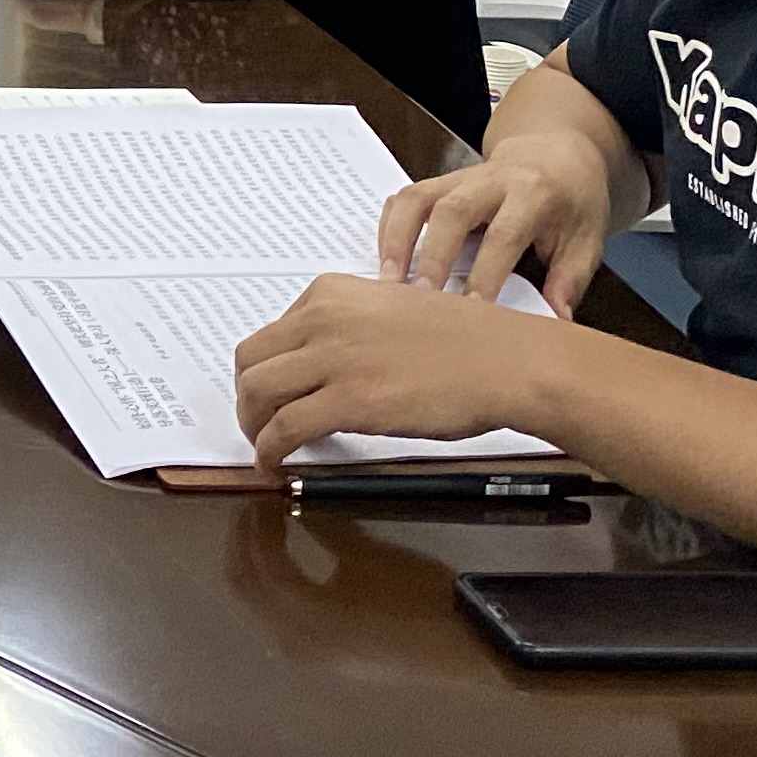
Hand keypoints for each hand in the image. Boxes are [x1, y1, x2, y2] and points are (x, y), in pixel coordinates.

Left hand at [233, 273, 566, 463]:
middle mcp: (323, 317)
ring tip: (265, 447)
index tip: (272, 395)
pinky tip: (276, 465)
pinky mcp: (349, 399)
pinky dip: (270, 450)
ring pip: (258, 392)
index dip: (267, 370)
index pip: (272, 333)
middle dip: (248, 397)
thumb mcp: (393, 310)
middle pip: (251, 360)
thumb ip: (351, 327)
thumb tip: (322, 364)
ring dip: (253, 426)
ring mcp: (333, 357)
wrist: (507, 362)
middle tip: (259, 423)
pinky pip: (285, 428)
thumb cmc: (467, 343)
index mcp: (332, 292)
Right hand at [379, 134, 621, 309]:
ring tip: (388, 283)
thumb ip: (569, 280)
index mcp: (534, 193)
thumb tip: (555, 322)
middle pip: (452, 211)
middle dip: (433, 257)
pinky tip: (386, 261)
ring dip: (398, 240)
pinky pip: (404, 198)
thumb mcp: (587, 239)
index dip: (487, 273)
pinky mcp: (439, 182)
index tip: (473, 311)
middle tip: (419, 300)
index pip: (505, 234)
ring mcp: (459, 177)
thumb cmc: (572, 201)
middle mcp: (492, 179)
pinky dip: (389, 228)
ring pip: (417, 199)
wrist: (555, 153)